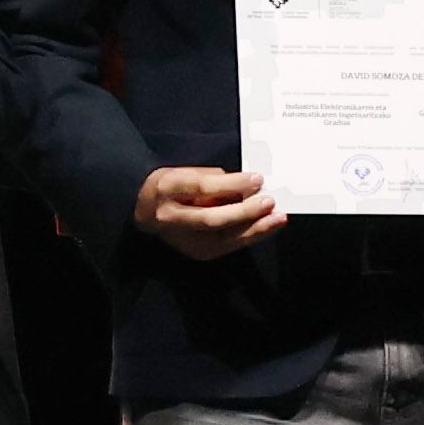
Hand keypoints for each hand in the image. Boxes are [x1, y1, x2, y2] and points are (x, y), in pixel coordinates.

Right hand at [136, 164, 284, 261]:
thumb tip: (248, 185)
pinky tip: (267, 227)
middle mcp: (169, 218)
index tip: (256, 179)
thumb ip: (214, 179)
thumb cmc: (171, 187)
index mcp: (164, 189)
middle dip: (244, 211)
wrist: (145, 211)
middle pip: (211, 219)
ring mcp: (182, 239)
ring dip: (255, 229)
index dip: (231, 185)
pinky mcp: (196, 252)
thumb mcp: (185, 172)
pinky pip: (228, 246)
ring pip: (223, 238)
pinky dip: (251, 236)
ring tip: (278, 218)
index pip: (201, 188)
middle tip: (269, 201)